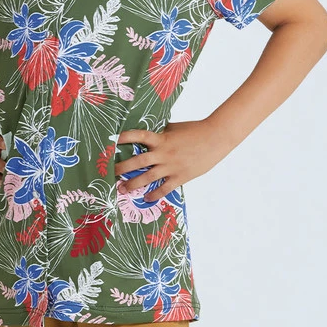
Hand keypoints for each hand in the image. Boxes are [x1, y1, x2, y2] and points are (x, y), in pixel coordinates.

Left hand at [114, 120, 233, 203]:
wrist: (216, 138)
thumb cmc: (196, 130)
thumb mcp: (174, 128)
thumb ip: (161, 133)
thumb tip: (147, 136)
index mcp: (162, 138)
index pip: (138, 136)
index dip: (124, 138)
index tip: (111, 141)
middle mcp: (163, 153)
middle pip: (137, 162)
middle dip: (121, 168)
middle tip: (110, 173)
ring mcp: (171, 167)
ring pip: (147, 177)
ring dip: (133, 184)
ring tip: (122, 189)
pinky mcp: (180, 177)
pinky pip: (164, 188)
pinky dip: (154, 194)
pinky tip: (146, 198)